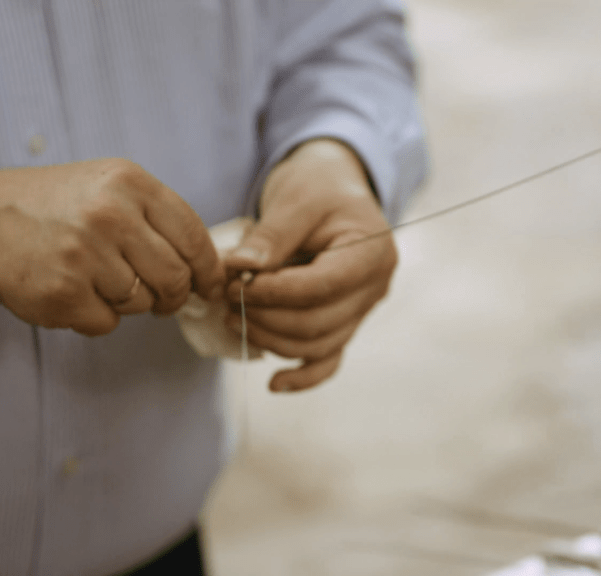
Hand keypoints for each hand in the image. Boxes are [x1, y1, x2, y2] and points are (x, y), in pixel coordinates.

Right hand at [0, 158, 224, 335]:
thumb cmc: (61, 207)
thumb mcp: (112, 188)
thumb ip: (160, 220)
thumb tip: (210, 269)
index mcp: (130, 184)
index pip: (194, 237)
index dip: (210, 270)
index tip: (212, 287)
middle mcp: (110, 215)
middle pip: (175, 277)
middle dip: (175, 296)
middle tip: (164, 298)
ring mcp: (85, 255)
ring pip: (142, 302)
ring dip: (130, 302)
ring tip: (100, 279)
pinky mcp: (64, 293)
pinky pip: (108, 323)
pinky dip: (98, 316)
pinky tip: (77, 291)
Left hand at [224, 139, 396, 391]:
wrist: (335, 190)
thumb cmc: (318, 188)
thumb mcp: (295, 200)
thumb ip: (270, 237)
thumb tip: (239, 269)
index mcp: (372, 254)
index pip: (321, 287)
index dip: (274, 293)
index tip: (234, 284)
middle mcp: (374, 288)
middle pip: (318, 323)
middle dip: (266, 317)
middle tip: (226, 300)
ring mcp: (362, 311)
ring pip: (317, 345)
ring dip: (271, 339)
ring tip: (233, 317)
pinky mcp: (345, 323)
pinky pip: (329, 360)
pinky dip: (303, 376)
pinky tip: (274, 384)